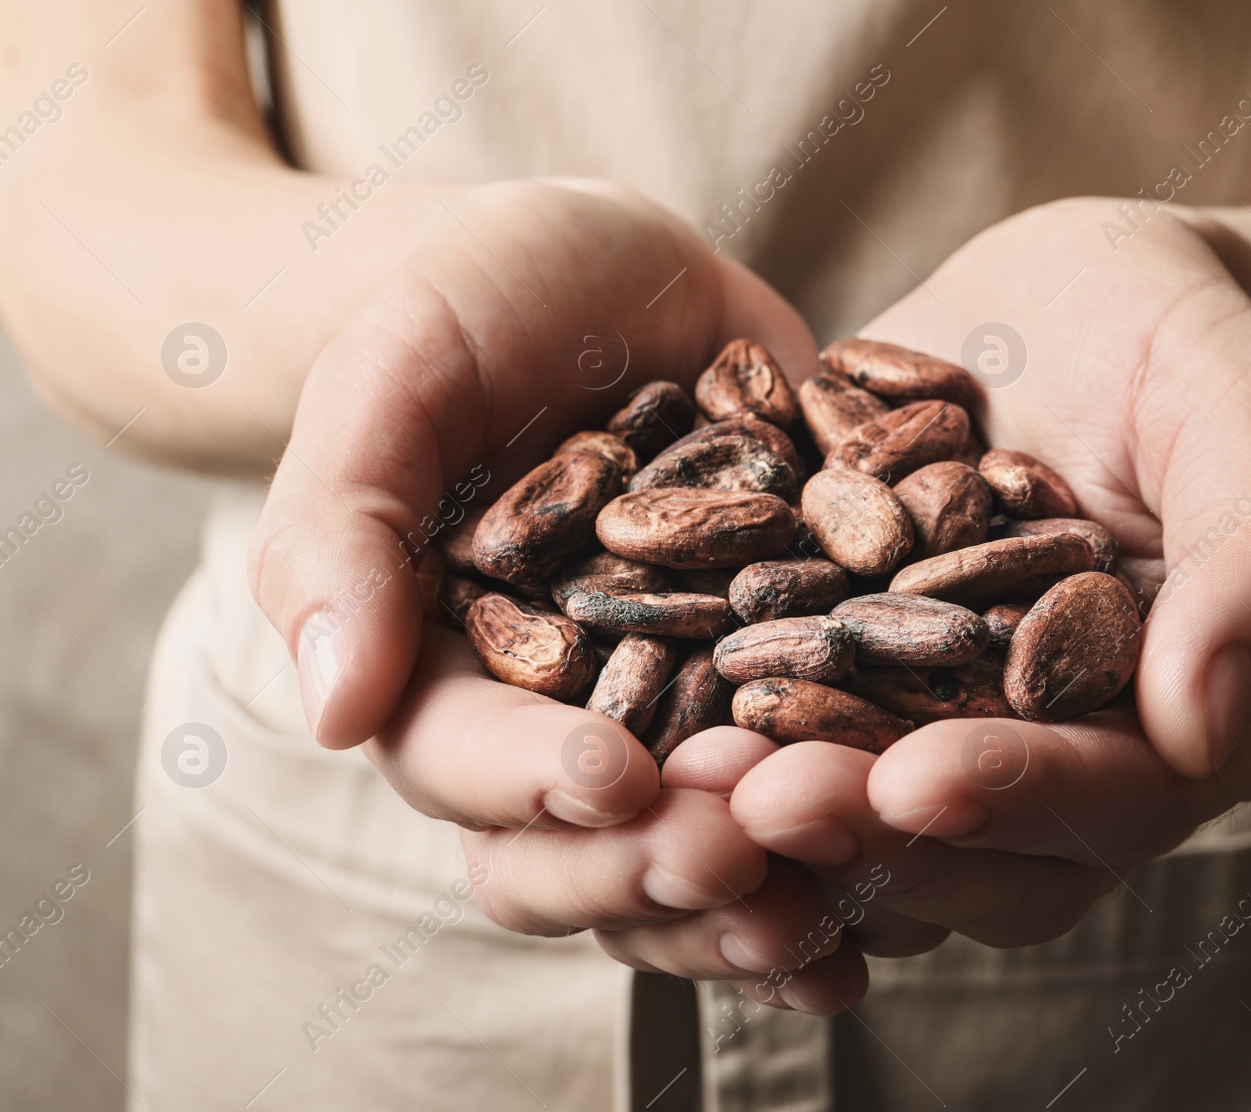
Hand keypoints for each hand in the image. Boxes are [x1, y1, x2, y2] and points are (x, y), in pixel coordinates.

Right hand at [249, 181, 863, 1009]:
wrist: (621, 276)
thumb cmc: (481, 300)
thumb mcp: (399, 370)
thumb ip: (346, 523)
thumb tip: (329, 709)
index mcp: (437, 667)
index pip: (460, 760)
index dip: (532, 783)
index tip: (617, 778)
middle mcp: (554, 720)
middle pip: (580, 848)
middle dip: (654, 865)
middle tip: (739, 849)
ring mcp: (674, 717)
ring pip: (695, 855)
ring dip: (761, 892)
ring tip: (836, 898)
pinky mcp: (778, 688)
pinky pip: (810, 787)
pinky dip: (858, 834)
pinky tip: (921, 863)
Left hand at [732, 197, 1250, 949]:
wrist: (1072, 302)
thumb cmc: (1179, 337)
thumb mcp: (1240, 410)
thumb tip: (1209, 725)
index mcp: (1180, 720)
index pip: (1110, 797)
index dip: (1017, 798)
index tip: (914, 781)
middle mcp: (1061, 754)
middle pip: (973, 846)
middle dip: (863, 833)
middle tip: (751, 802)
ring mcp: (946, 727)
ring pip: (867, 827)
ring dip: (771, 821)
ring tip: (677, 778)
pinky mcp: (852, 684)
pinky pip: (786, 741)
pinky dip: (717, 748)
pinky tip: (633, 724)